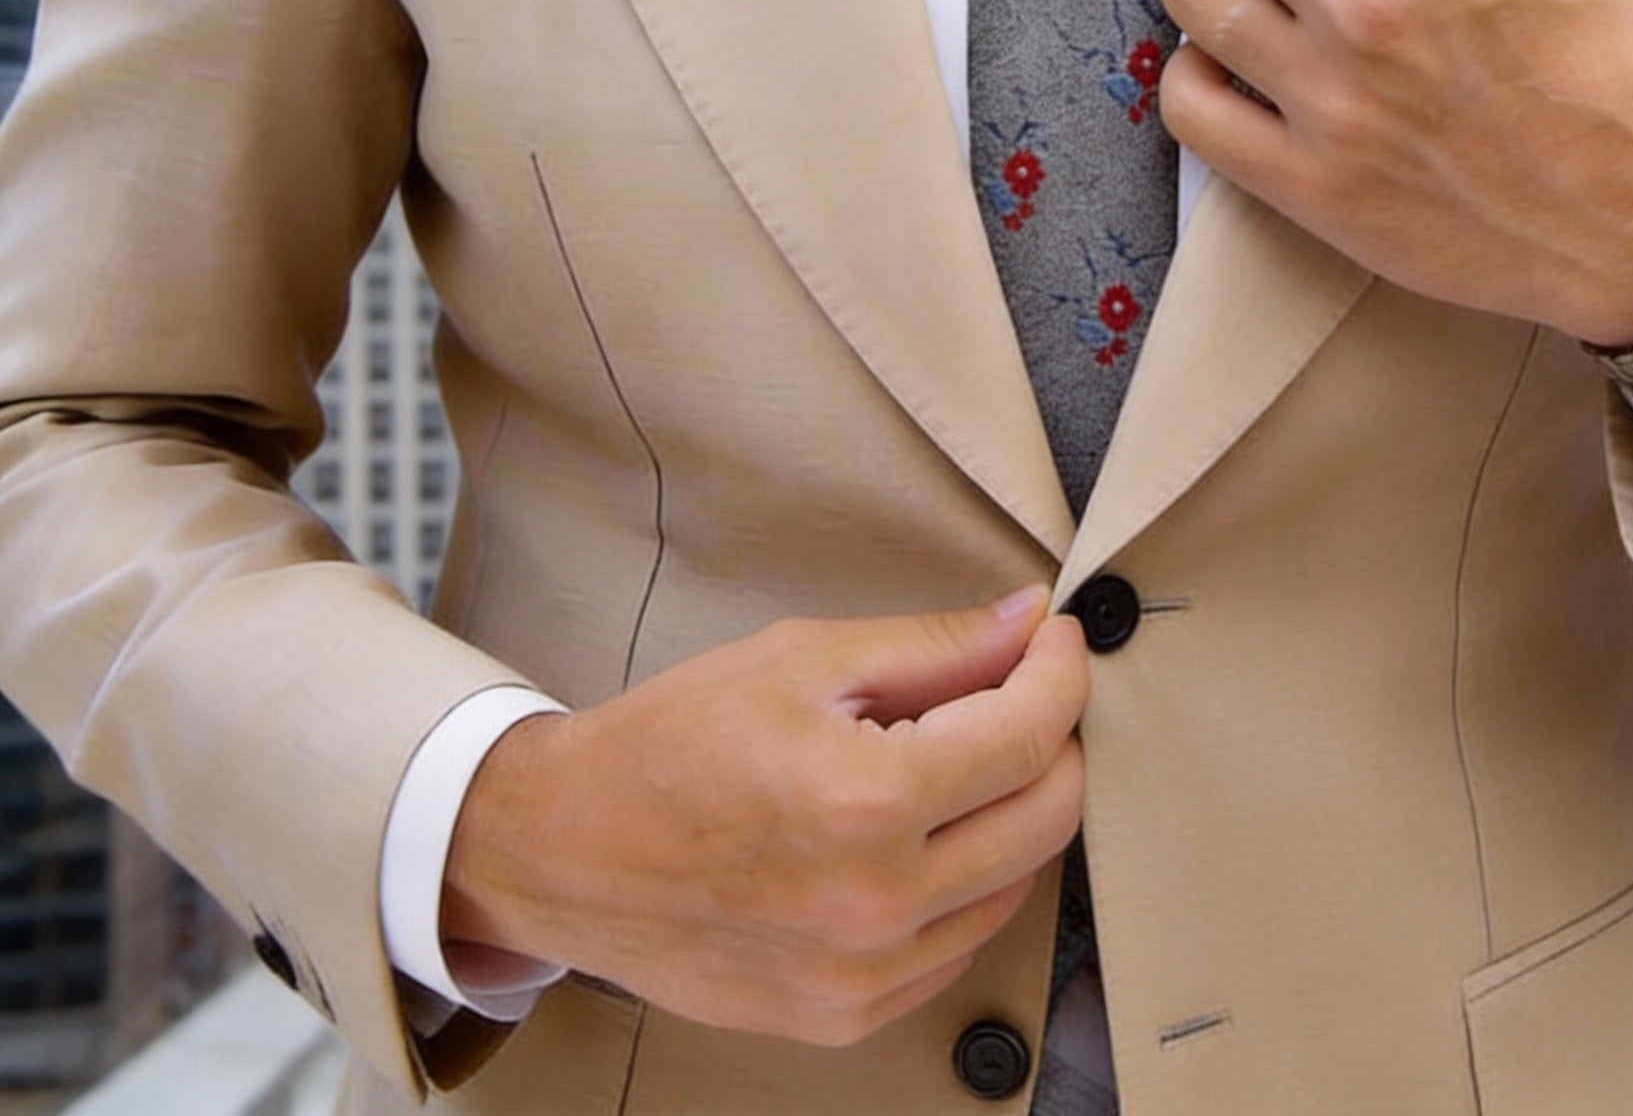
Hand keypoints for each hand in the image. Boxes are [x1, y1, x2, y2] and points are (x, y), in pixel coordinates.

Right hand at [440, 585, 1087, 1047]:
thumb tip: (1030, 622)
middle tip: (1019, 691)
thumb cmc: (671, 743)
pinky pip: (960, 945)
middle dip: (1054, 738)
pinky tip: (921, 833)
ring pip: (1017, 884)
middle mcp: (876, 903)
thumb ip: (932, 646)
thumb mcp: (801, 660)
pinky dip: (968, 881)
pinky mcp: (847, 1017)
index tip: (1055, 641)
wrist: (565, 851)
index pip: (1030, 733)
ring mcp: (864, 976)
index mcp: (864, 801)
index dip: (1060, 671)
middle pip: (1049, 816)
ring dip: (1014, 810)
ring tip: (956, 759)